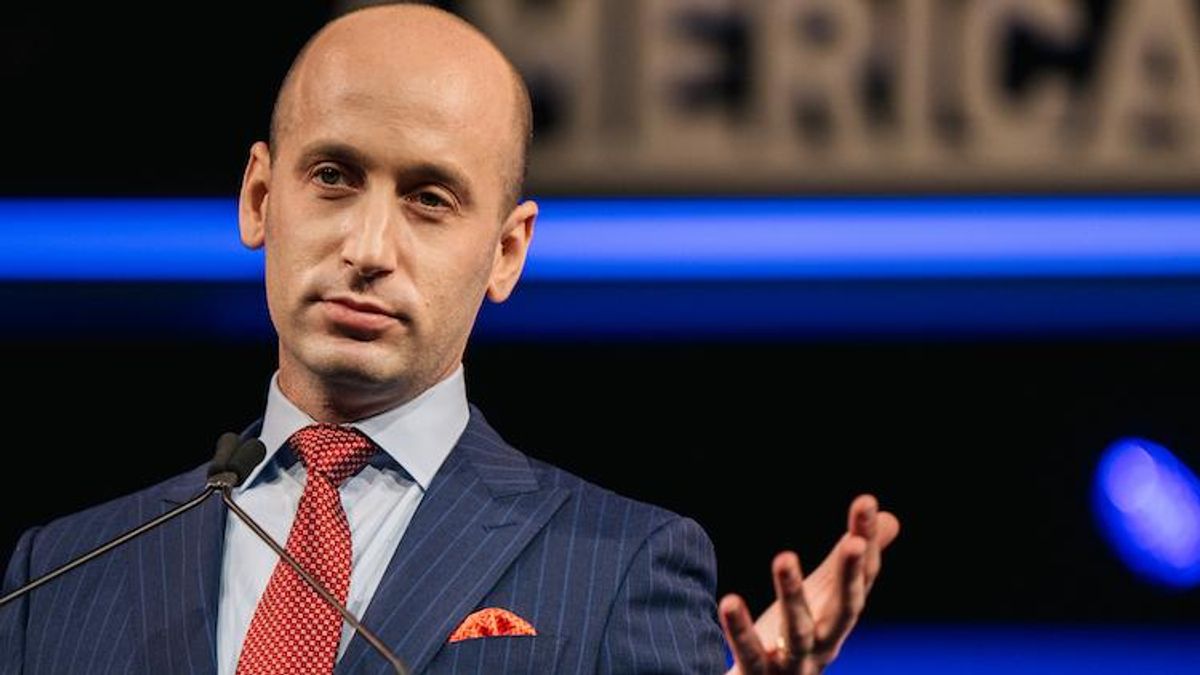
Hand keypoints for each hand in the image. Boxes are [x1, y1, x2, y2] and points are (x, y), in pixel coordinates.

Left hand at [719, 494, 899, 673]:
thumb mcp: (826, 596)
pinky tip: (730, 601)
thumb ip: (849, 562)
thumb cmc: (798, 641)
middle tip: (854, 541)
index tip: (867, 502)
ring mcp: (794, 664)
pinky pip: (749, 654)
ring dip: (792, 594)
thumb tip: (890, 516)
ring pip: (798, 632)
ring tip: (784, 557)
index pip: (861, 579)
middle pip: (844, 610)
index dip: (867, 541)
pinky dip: (741, 630)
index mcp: (839, 619)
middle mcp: (825, 644)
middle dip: (850, 575)